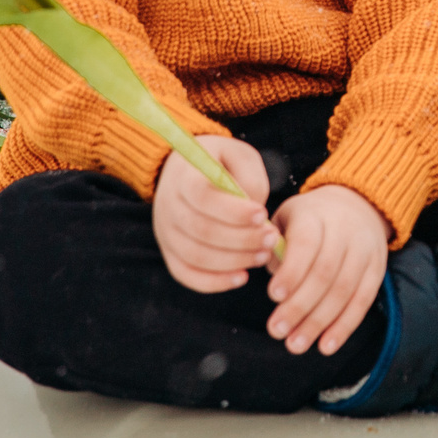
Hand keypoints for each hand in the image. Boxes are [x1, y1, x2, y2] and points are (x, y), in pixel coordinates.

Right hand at [151, 135, 274, 292]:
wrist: (186, 172)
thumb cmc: (220, 163)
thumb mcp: (239, 156)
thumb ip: (250, 179)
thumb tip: (255, 213)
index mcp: (184, 176)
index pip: (202, 197)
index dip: (233, 211)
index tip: (262, 214)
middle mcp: (168, 206)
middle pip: (201, 230)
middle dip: (242, 239)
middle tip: (272, 239)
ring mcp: (166, 232)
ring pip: (196, 256)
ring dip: (234, 261)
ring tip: (263, 256)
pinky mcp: (170, 253)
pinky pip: (187, 275)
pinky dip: (214, 282)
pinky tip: (242, 277)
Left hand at [266, 184, 390, 355]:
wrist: (358, 204)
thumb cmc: (310, 219)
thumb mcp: (287, 218)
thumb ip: (272, 243)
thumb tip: (263, 267)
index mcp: (316, 215)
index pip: (306, 242)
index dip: (292, 270)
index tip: (273, 296)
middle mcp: (345, 230)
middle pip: (324, 272)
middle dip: (299, 306)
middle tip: (276, 331)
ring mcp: (365, 250)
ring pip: (344, 290)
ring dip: (319, 322)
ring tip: (296, 344)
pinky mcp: (378, 268)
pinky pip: (363, 301)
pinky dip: (345, 326)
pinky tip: (326, 346)